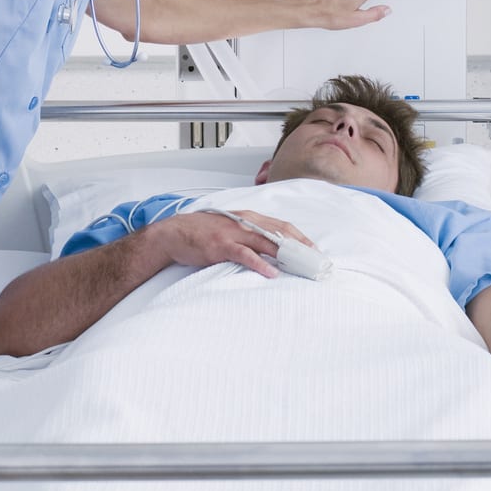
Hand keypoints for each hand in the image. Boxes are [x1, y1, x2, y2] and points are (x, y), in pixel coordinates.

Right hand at [150, 209, 315, 278]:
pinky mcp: (221, 245)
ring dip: (287, 255)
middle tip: (316, 262)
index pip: (283, 226)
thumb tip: (273, 250)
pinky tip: (271, 273)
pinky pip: (245, 254)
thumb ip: (250, 235)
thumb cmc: (203, 233)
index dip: (302, 238)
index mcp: (249, 218)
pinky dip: (259, 263)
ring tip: (302, 266)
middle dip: (301, 247)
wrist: (174, 233)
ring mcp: (233, 233)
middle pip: (280, 234)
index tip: (316, 251)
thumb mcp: (231, 228)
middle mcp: (244, 223)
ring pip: (267, 242)